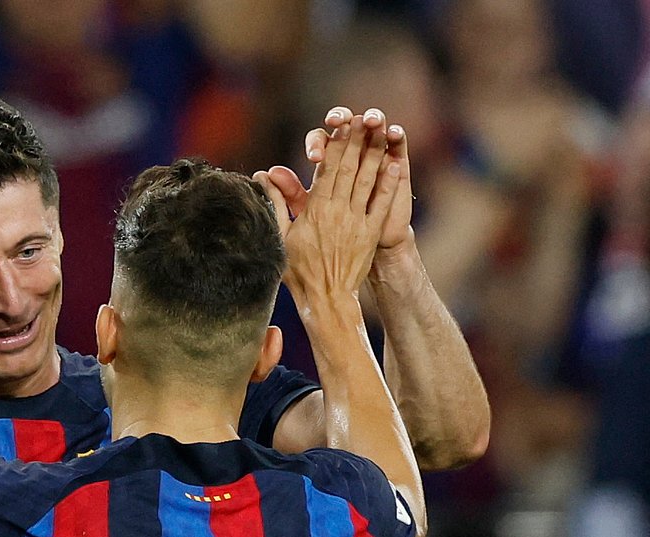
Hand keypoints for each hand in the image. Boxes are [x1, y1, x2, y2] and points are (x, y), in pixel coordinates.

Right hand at [254, 115, 400, 312]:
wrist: (325, 299)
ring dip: (375, 153)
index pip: (328, 168)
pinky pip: (381, 204)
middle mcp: (339, 211)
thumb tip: (263, 176)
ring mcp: (357, 221)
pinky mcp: (371, 233)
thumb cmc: (298, 271)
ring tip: (381, 131)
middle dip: (358, 140)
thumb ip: (275, 204)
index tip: (342, 123)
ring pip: (367, 180)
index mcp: (316, 210)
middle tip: (365, 116)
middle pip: (350, 168)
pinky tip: (394, 165)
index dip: (337, 143)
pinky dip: (388, 184)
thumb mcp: (279, 237)